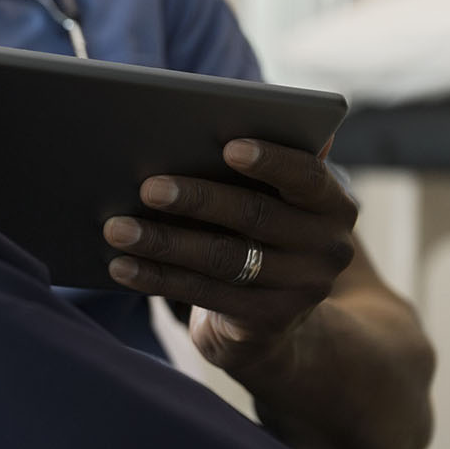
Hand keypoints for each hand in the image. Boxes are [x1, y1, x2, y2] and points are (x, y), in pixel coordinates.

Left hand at [102, 139, 358, 375]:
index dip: (271, 161)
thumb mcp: (268, 205)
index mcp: (333, 205)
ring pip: (222, 258)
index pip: (307, 176)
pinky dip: (157, 277)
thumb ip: (256, 172)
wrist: (270, 323)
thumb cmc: (256, 239)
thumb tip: (203, 124)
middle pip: (255, 216)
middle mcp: (328, 247)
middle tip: (146, 187)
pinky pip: (203, 293)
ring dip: (163, 241)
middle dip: (196, 199)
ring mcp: (301, 289)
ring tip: (116, 228)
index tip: (228, 147)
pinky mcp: (266, 321)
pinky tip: (121, 266)